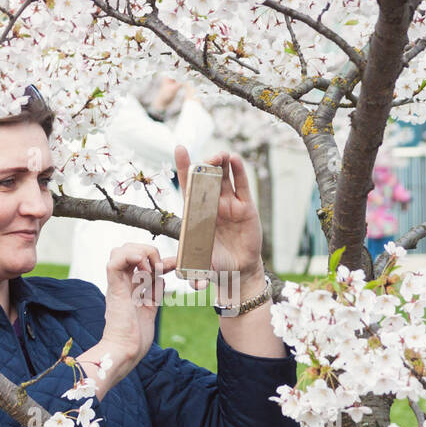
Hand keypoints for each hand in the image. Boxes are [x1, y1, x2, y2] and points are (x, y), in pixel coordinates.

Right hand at [79, 243, 169, 390]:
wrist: (126, 350)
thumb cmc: (136, 337)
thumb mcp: (150, 308)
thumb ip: (154, 293)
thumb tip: (161, 278)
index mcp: (129, 286)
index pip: (138, 258)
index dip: (156, 256)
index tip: (174, 263)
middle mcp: (121, 282)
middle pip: (128, 249)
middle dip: (148, 251)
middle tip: (161, 267)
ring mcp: (117, 284)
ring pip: (120, 250)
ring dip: (140, 252)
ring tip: (152, 268)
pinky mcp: (114, 289)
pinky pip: (115, 261)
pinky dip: (130, 256)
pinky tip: (144, 267)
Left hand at [172, 146, 265, 302]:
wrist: (238, 272)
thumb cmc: (216, 266)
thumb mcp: (203, 266)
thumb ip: (195, 269)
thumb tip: (184, 278)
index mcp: (196, 214)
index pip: (188, 186)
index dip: (183, 168)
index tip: (180, 148)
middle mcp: (211, 205)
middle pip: (206, 178)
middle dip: (205, 164)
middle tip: (206, 159)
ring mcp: (228, 204)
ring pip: (223, 177)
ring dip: (221, 163)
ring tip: (221, 154)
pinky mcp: (245, 207)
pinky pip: (241, 186)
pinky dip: (239, 172)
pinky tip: (235, 159)